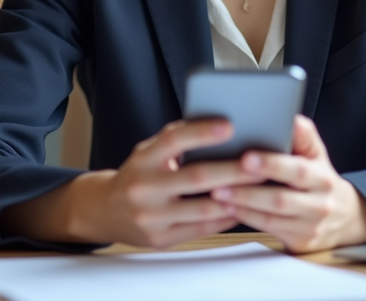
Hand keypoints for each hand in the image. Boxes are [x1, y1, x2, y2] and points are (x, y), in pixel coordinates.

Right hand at [66, 119, 265, 247]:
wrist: (105, 211)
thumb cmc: (137, 174)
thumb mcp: (147, 151)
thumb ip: (175, 140)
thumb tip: (216, 125)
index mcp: (142, 160)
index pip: (172, 140)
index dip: (201, 132)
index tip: (229, 125)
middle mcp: (144, 188)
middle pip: (196, 177)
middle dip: (233, 170)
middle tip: (260, 162)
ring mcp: (150, 217)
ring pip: (203, 208)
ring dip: (235, 197)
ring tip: (259, 187)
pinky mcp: (159, 239)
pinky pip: (201, 229)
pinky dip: (225, 218)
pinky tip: (242, 207)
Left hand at [209, 115, 365, 252]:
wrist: (344, 218)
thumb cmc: (320, 179)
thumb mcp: (317, 155)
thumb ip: (304, 135)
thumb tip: (290, 117)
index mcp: (323, 177)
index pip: (298, 170)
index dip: (272, 164)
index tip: (246, 157)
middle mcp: (320, 203)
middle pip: (281, 199)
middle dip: (248, 190)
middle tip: (219, 181)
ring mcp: (310, 226)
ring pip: (271, 217)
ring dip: (242, 205)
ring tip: (217, 194)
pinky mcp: (299, 241)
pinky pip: (268, 229)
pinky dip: (246, 217)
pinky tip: (228, 208)